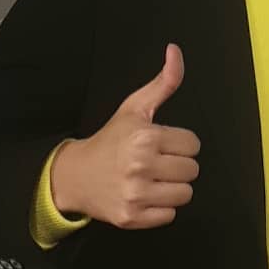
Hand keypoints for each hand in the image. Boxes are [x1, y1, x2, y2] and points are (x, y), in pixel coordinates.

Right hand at [50, 44, 199, 229]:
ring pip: (186, 194)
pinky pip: (170, 215)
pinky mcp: (132, 217)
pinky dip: (161, 208)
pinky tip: (145, 195)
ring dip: (173, 187)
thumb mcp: (135, 107)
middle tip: (157, 161)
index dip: (180, 143)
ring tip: (153, 178)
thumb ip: (163, 82)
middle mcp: (141, 165)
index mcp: (145, 136)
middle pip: (192, 169)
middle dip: (178, 165)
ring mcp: (136, 194)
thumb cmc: (110, 140)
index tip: (163, 143)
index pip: (193, 144)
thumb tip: (175, 50)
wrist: (75, 175)